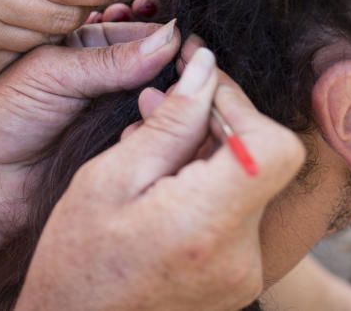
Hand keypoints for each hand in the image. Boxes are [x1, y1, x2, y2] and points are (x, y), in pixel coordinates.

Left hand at [0, 20, 181, 264]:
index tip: (191, 39)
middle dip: (177, 65)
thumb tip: (170, 38)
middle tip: (194, 68)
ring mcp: (120, 113)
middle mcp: (109, 77)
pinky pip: (156, 134)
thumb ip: (111, 60)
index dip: (167, 33)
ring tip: (178, 96)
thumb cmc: (4, 118)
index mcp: (87, 45)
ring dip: (173, 98)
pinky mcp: (125, 148)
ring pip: (163, 99)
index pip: (140, 31)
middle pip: (160, 65)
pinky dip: (166, 128)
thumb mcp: (55, 74)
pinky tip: (173, 124)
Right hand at [17, 46, 305, 310]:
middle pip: (262, 160)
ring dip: (209, 154)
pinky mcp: (240, 280)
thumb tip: (204, 69)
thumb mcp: (109, 178)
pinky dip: (209, 187)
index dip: (241, 106)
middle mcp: (240, 255)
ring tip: (151, 149)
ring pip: (250, 182)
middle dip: (216, 122)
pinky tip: (164, 185)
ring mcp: (245, 273)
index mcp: (206, 226)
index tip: (202, 87)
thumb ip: (169, 123)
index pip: (273, 145)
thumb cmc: (77, 262)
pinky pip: (239, 212)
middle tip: (162, 105)